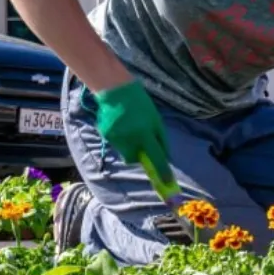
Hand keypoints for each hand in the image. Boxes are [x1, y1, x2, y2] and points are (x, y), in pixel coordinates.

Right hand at [93, 80, 174, 195]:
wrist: (115, 91)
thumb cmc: (140, 104)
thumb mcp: (156, 119)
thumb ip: (161, 139)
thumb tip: (166, 156)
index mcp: (145, 134)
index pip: (156, 158)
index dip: (162, 171)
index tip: (167, 183)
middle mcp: (129, 139)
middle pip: (134, 159)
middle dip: (139, 155)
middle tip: (140, 141)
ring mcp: (115, 138)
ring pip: (124, 152)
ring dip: (129, 145)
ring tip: (129, 127)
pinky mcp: (106, 135)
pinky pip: (116, 143)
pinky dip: (121, 138)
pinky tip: (120, 124)